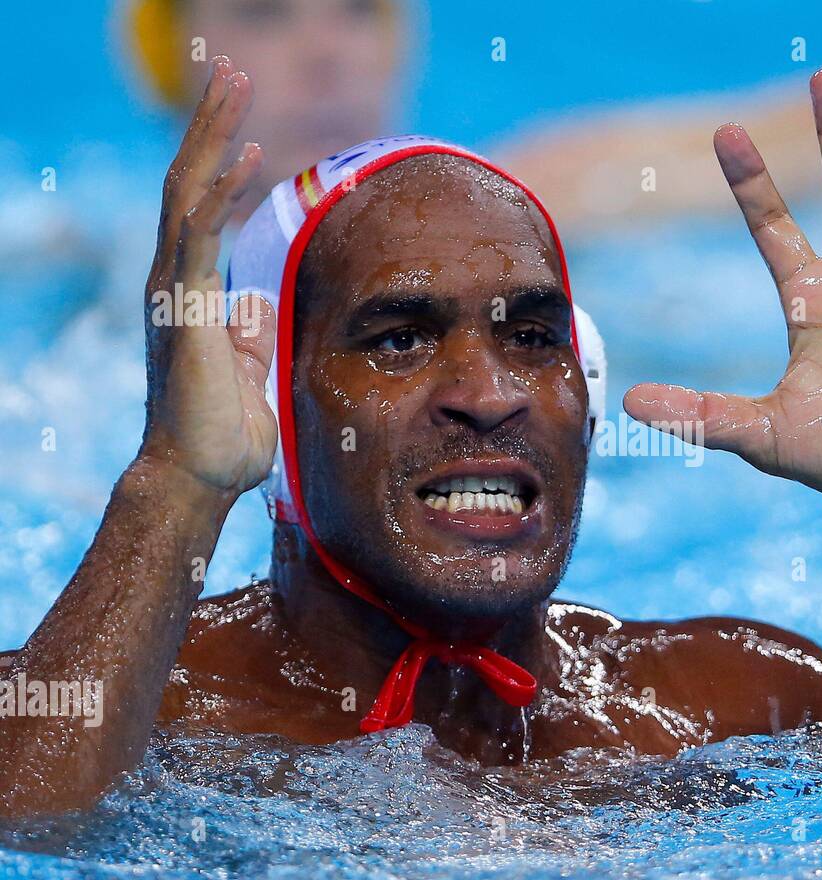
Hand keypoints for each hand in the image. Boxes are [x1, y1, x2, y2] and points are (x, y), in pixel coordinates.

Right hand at [140, 56, 276, 499]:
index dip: (218, 157)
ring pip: (186, 190)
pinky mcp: (185, 307)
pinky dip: (221, 191)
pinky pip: (200, 234)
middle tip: (229, 69)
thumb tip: (254, 300)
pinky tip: (247, 154)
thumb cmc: (225, 429)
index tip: (245, 119)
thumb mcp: (247, 365)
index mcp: (191, 288)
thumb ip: (247, 328)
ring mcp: (174, 289)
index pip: (199, 204)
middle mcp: (174, 278)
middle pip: (186, 179)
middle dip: (210, 122)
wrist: (200, 475)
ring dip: (212, 132)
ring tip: (233, 81)